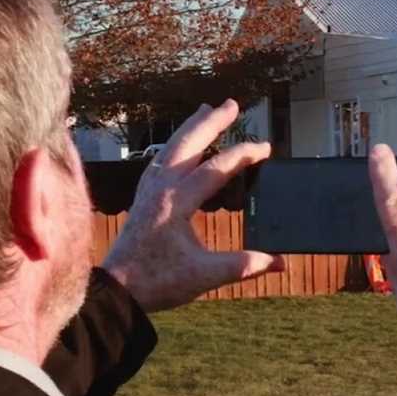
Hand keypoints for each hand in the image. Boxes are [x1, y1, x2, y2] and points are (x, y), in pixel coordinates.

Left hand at [102, 100, 284, 311]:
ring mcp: (148, 191)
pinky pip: (160, 161)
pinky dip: (174, 147)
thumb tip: (280, 263)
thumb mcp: (205, 276)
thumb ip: (244, 265)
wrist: (116, 290)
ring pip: (171, 148)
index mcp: (176, 203)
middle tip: (232, 104)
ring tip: (205, 110)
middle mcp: (160, 189)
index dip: (243, 156)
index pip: (216, 169)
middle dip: (211, 122)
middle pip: (187, 144)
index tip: (266, 149)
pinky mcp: (142, 199)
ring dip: (190, 128)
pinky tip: (179, 147)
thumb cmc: (158, 282)